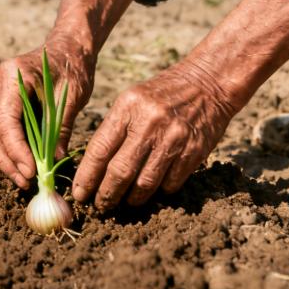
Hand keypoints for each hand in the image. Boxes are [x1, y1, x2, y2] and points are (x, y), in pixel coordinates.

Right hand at [0, 32, 94, 188]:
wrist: (69, 47)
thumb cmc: (74, 67)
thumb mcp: (72, 96)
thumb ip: (60, 127)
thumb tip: (53, 162)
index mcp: (14, 74)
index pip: (5, 121)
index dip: (16, 151)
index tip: (31, 171)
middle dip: (8, 160)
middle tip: (27, 181)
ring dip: (7, 158)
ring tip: (26, 177)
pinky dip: (9, 148)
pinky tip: (24, 163)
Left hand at [71, 56, 237, 209]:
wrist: (208, 82)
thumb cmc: (163, 93)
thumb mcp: (134, 99)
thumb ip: (116, 129)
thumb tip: (94, 169)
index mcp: (129, 106)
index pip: (100, 149)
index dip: (87, 177)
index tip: (80, 194)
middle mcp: (150, 121)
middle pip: (120, 172)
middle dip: (106, 195)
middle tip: (101, 206)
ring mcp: (174, 137)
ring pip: (144, 184)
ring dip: (132, 199)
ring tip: (126, 202)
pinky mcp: (194, 150)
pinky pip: (170, 184)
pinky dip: (160, 190)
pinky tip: (155, 188)